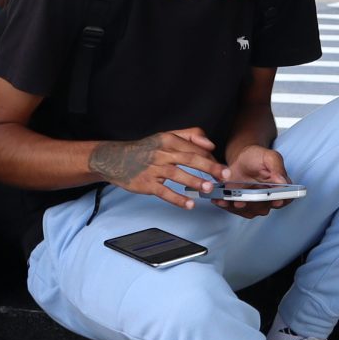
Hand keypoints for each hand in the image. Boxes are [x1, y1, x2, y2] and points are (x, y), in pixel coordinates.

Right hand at [89, 127, 219, 209]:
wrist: (114, 159)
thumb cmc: (144, 149)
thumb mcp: (166, 135)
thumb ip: (190, 136)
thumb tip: (211, 145)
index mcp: (169, 139)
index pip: (195, 148)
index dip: (211, 158)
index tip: (223, 168)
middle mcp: (162, 152)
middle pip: (189, 158)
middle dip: (209, 167)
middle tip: (224, 175)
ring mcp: (153, 168)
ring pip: (177, 174)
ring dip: (194, 181)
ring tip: (208, 189)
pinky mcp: (146, 183)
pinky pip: (163, 192)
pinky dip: (177, 198)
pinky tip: (189, 204)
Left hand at [217, 146, 292, 216]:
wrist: (242, 159)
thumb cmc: (258, 157)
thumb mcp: (269, 157)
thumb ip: (276, 167)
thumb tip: (283, 181)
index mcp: (281, 188)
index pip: (285, 198)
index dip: (280, 200)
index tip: (273, 200)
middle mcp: (269, 199)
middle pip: (264, 207)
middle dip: (251, 205)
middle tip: (240, 201)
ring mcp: (255, 204)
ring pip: (248, 210)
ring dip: (236, 206)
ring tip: (224, 199)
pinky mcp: (242, 205)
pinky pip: (235, 209)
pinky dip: (226, 205)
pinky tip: (218, 199)